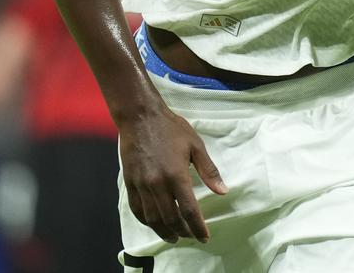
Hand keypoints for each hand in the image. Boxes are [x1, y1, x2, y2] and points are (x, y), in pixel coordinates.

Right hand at [119, 105, 227, 243]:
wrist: (140, 116)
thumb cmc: (170, 128)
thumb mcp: (195, 145)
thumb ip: (209, 170)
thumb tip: (223, 190)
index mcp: (176, 175)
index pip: (189, 210)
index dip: (198, 227)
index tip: (204, 236)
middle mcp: (158, 184)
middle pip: (171, 219)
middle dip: (182, 232)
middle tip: (190, 235)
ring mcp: (141, 184)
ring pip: (153, 218)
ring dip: (164, 231)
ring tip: (174, 235)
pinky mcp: (130, 182)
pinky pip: (137, 209)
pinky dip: (146, 221)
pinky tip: (154, 222)